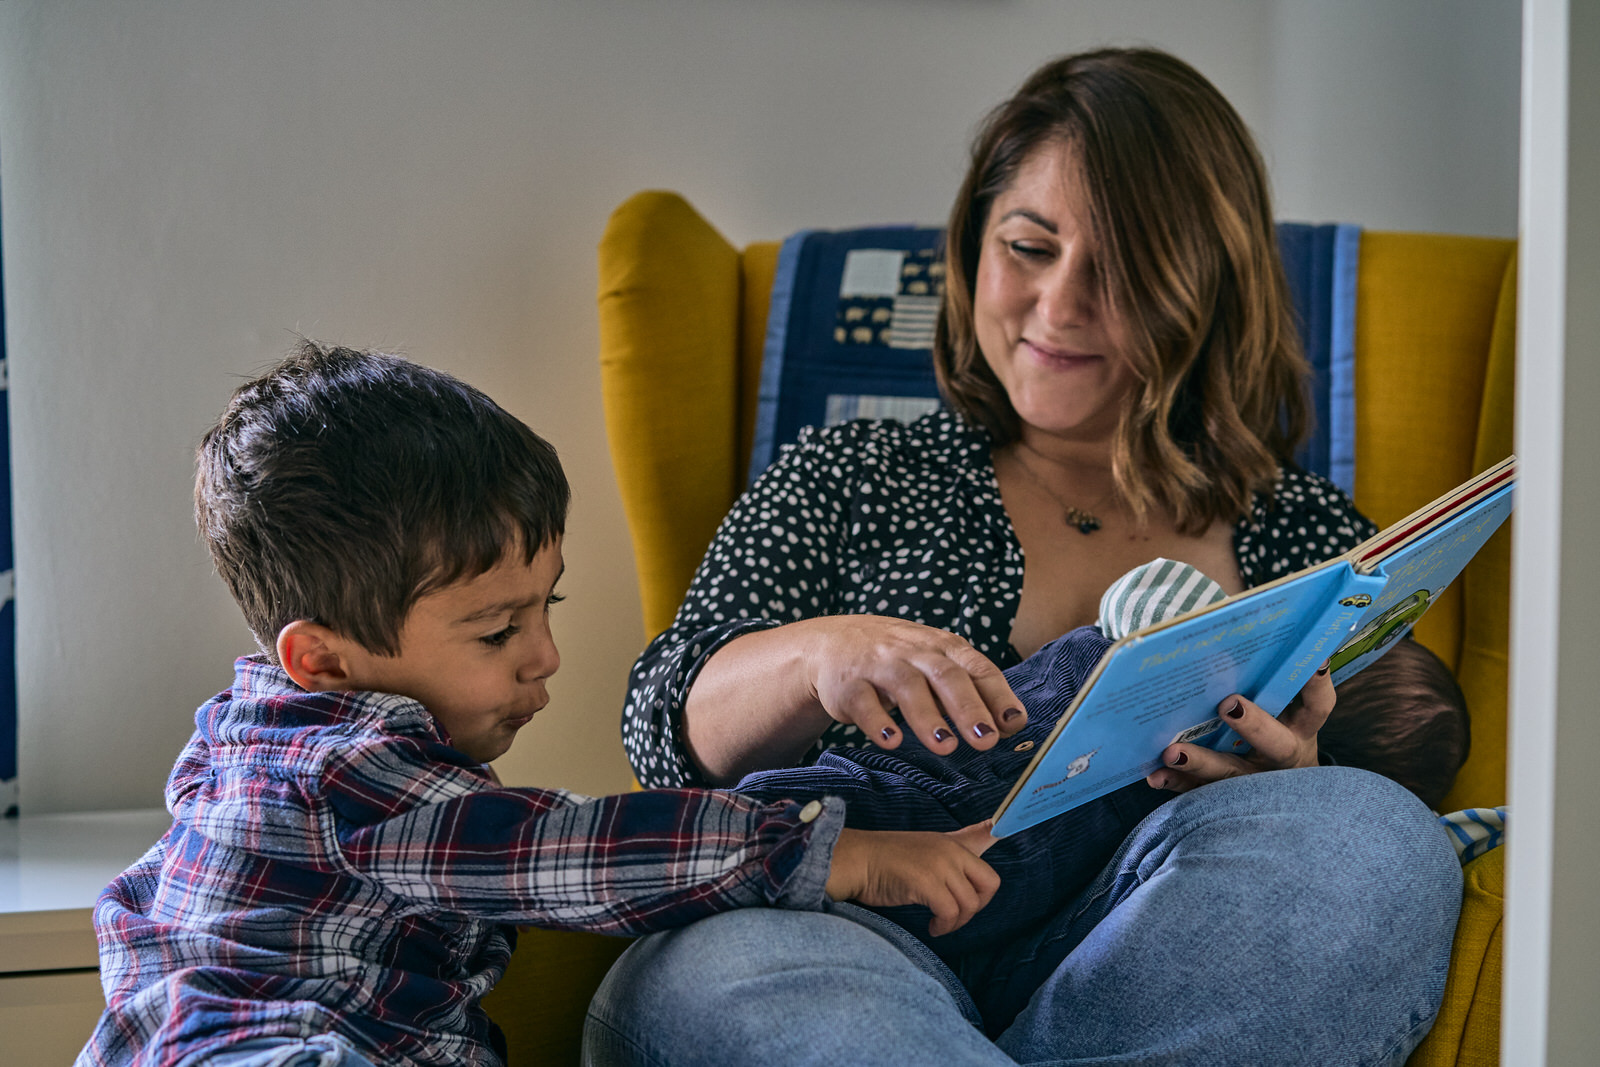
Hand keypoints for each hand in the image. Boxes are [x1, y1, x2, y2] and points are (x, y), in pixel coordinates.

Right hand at [794, 615, 1026, 756]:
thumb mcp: (935, 663)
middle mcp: (914, 652)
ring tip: (946, 747)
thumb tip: (1009, 725)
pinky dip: (878, 722)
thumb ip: (969, 690)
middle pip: (945, 676)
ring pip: (907, 687)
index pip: (977, 668)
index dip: (997, 695)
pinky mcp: (848, 684)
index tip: (1013, 723)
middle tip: (985, 740)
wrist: (833, 642)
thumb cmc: (899, 658)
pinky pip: (864, 702)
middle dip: (967, 708)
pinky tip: (891, 741)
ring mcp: (879, 665)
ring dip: (927, 718)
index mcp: (943, 647)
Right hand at [825, 821, 999, 936]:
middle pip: (989, 883)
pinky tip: (933, 927)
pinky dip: (945, 926)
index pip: (984, 835)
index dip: (998, 833)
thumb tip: (969, 864)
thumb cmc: (883, 862)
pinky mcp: (927, 883)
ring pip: (970, 904)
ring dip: (957, 922)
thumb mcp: (921, 852)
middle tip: (957, 914)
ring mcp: (939, 866)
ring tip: (940, 925)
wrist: (855, 861)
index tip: (1004, 829)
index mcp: (949, 842)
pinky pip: (950, 912)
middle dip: (978, 905)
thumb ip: (945, 859)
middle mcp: (949, 851)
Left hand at [1146, 662, 1333, 792]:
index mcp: (1301, 728)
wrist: (1289, 795)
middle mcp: (1282, 756)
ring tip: (1172, 751)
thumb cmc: (1279, 731)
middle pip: (1276, 744)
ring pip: (1231, 772)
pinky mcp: (1226, 796)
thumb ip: (1275, 677)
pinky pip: (1200, 791)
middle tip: (1228, 705)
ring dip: (1201, 762)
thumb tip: (1248, 625)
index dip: (1316, 684)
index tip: (1313, 660)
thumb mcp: (1289, 709)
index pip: (1317, 705)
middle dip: (1253, 725)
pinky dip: (1175, 782)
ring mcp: (1255, 780)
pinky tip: (1154, 775)